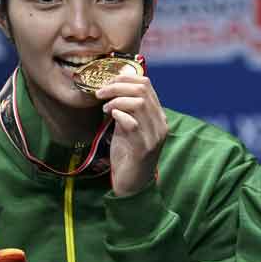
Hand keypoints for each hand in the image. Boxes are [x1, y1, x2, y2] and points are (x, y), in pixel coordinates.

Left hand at [96, 74, 168, 196]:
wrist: (133, 184)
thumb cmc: (128, 154)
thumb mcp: (127, 127)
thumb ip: (125, 109)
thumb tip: (113, 88)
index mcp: (158, 116)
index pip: (146, 85)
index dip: (125, 78)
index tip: (107, 82)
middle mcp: (160, 124)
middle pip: (142, 91)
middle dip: (117, 86)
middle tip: (100, 93)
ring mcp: (154, 137)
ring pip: (139, 104)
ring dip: (116, 100)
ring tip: (105, 108)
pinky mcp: (143, 149)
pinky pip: (132, 124)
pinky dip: (119, 115)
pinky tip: (110, 117)